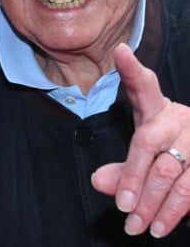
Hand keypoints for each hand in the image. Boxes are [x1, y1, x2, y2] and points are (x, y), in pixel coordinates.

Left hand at [91, 43, 189, 237]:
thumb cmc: (167, 148)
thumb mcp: (144, 153)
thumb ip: (122, 167)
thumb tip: (98, 182)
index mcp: (158, 109)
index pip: (143, 87)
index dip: (131, 69)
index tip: (120, 52)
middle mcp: (180, 119)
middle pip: (150, 144)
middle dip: (134, 180)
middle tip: (123, 209)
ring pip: (174, 173)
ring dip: (155, 205)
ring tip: (138, 226)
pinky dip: (176, 212)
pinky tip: (161, 225)